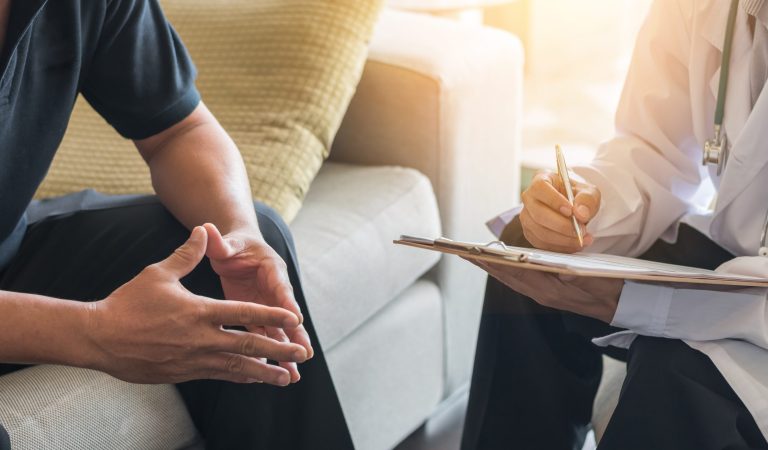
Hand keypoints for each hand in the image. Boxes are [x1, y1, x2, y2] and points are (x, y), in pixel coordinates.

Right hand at [86, 226, 307, 384]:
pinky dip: (240, 377)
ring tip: (287, 378)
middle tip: (302, 354)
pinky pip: (220, 375)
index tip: (295, 320)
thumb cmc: (128, 303)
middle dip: (279, 350)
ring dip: (265, 373)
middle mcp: (202, 338)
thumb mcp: (159, 273)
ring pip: (238, 367)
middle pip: (250, 345)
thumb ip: (187, 254)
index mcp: (201, 312)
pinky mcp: (184, 372)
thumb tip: (203, 230)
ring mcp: (194, 359)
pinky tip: (253, 379)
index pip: (246, 314)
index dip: (273, 317)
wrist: (100, 338)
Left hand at [203, 223, 310, 383]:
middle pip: (287, 315)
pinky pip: (266, 336)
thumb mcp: (228, 243)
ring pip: (279, 331)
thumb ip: (220, 242)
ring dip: (286, 351)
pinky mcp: (257, 316)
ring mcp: (267, 305)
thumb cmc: (233, 244)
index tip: (295, 320)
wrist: (236, 248)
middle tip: (304, 354)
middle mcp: (275, 289)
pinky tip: (273, 372)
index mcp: (271, 269)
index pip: (281, 288)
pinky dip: (270, 353)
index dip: (287, 304)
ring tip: (294, 374)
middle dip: (296, 336)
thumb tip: (206, 229)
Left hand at [471, 259, 622, 322]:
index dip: (492, 260)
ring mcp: (544, 296)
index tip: (473, 252)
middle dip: (485, 263)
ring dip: (493, 267)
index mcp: (548, 290)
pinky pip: (521, 282)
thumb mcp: (586, 274)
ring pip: (512, 279)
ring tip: (475, 256)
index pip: (513, 272)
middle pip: (507, 276)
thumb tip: (538, 260)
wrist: (622, 305)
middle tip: (463, 252)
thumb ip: (562, 268)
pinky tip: (501, 265)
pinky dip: (508, 272)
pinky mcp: (548, 294)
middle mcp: (541, 294)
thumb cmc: (607, 286)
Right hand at [520, 171, 600, 252]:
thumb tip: (581, 213)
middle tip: (581, 230)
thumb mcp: (589, 192)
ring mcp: (527, 216)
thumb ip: (587, 200)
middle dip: (562, 226)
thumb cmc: (577, 195)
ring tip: (583, 238)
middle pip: (538, 214)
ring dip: (563, 239)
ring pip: (540, 232)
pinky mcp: (530, 232)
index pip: (540, 188)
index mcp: (541, 179)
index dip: (554, 200)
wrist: (573, 207)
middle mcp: (529, 198)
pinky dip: (560, 247)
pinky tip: (574, 244)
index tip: (571, 211)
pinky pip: (542, 244)